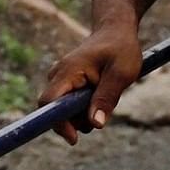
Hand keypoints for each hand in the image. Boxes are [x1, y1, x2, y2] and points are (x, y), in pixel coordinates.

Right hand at [37, 28, 142, 142]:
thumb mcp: (121, 73)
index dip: (57, 123)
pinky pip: (71, 106)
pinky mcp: (67, 85)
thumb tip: (95, 124)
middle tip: (104, 110)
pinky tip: (100, 93)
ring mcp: (61, 80)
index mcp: (68, 71)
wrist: (115, 31)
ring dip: (85, 114)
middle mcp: (58, 76)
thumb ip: (106, 98)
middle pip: (55, 112)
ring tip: (106, 96)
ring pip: (65, 112)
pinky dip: (86, 107)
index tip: (74, 138)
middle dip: (78, 120)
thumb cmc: (121, 48)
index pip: (48, 103)